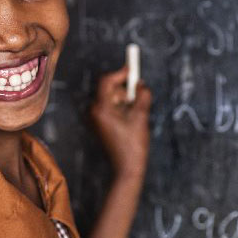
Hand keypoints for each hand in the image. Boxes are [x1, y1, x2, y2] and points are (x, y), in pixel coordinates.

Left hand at [89, 64, 152, 180]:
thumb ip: (142, 96)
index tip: (132, 69)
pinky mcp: (102, 124)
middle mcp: (95, 112)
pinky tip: (131, 121)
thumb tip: (140, 83)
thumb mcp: (141, 117)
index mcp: (102, 109)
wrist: (127, 168)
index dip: (120, 73)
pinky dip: (122, 109)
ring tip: (136, 115)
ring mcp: (97, 119)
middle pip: (110, 89)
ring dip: (125, 101)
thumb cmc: (133, 145)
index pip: (107, 81)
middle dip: (125, 90)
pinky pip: (112, 108)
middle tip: (139, 98)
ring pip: (112, 99)